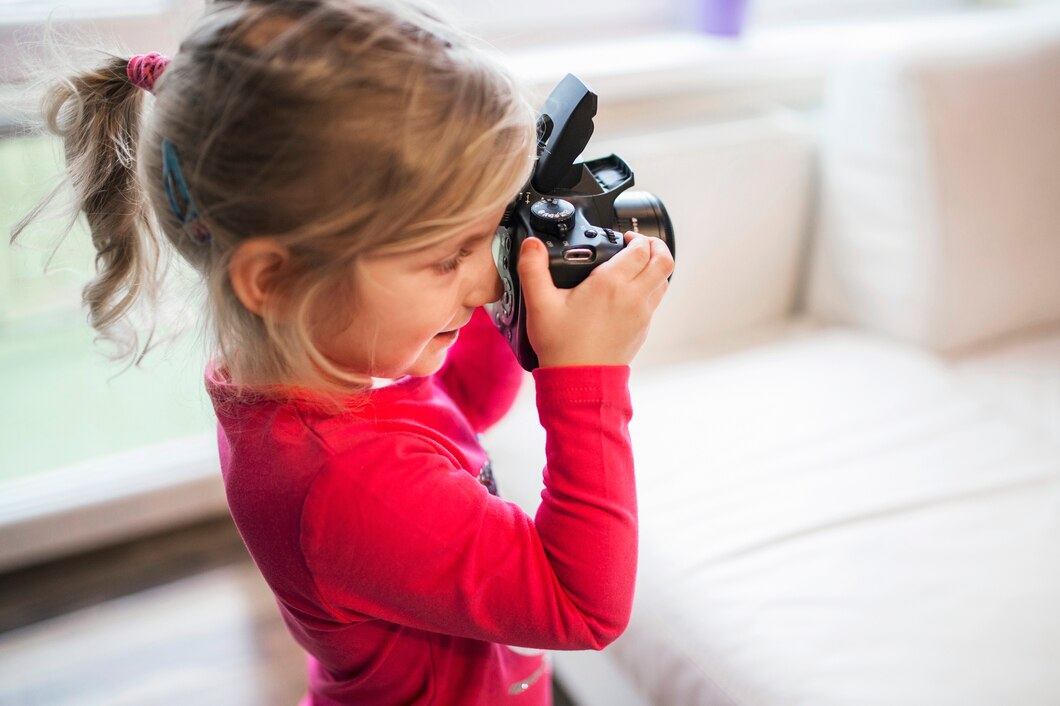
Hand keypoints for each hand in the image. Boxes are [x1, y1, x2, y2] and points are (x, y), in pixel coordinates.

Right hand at [517, 231, 673, 367]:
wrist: (579, 381)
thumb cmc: (561, 346)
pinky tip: (627, 293)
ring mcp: (642, 315)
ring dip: (654, 268)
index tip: (623, 238)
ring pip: (663, 281)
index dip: (636, 238)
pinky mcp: (642, 329)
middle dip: (655, 246)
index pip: (641, 249)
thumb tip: (532, 244)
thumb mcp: (539, 304)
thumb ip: (533, 269)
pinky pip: (654, 301)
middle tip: (638, 245)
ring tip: (635, 266)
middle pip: (664, 261)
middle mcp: (633, 297)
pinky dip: (648, 289)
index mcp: (611, 284)